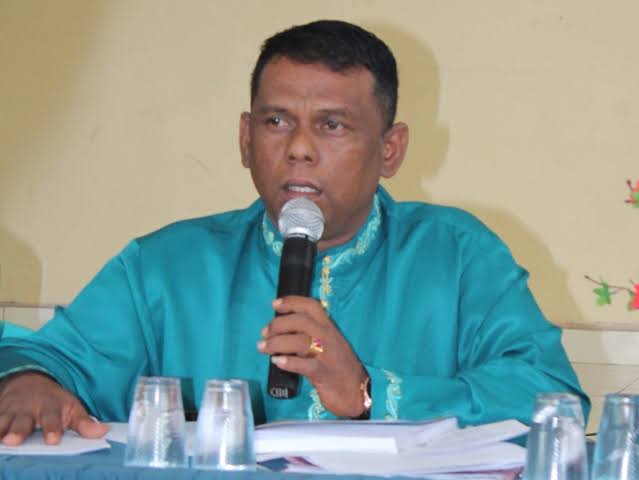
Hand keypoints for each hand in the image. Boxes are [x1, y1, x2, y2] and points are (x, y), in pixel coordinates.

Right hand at [0, 371, 108, 445]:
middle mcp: (28, 409)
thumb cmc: (54, 402)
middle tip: (14, 440)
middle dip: (19, 430)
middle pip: (23, 421)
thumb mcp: (72, 408)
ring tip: (2, 440)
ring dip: (0, 429)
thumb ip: (84, 423)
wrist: (29, 383)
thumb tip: (103, 432)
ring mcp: (10, 412)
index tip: (53, 440)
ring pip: (3, 420)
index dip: (52, 428)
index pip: (51, 418)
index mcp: (50, 407)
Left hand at [257, 296, 367, 416]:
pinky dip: (288, 362)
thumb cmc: (337, 367)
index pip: (311, 306)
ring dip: (277, 342)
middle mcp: (329, 337)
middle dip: (279, 324)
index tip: (275, 305)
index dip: (292, 302)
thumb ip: (309, 334)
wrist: (357, 390)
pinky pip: (305, 365)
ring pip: (301, 341)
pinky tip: (277, 361)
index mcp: (329, 327)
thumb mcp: (327, 344)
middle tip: (265, 333)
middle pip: (302, 322)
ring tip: (264, 347)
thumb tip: (280, 330)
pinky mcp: (325, 373)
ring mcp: (328, 355)